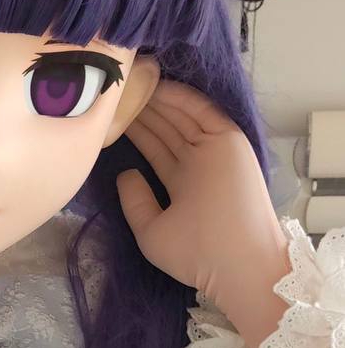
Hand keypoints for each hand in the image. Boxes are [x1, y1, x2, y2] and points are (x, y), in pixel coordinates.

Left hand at [116, 79, 290, 347]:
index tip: (109, 116)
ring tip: (130, 83)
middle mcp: (198, 162)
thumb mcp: (151, 231)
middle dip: (142, 110)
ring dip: (157, 100)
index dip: (136, 131)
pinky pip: (203, 111)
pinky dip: (181, 98)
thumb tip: (125, 173)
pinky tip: (156, 86)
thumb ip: (135, 202)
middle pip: (166, 128)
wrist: (237, 264)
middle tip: (117, 90)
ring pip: (180, 116)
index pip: (155, 147)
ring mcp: (213, 150)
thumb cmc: (196, 255)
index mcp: (183, 183)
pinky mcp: (229, 141)